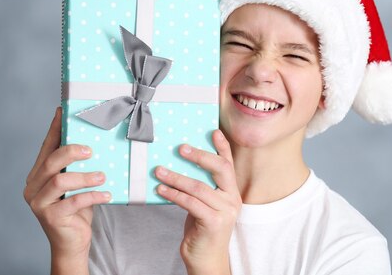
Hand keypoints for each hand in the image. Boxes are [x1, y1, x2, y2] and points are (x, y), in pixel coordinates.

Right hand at [23, 107, 110, 269]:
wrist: (72, 242)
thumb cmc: (77, 209)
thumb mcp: (77, 184)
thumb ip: (77, 166)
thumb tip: (95, 141)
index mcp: (38, 174)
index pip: (46, 147)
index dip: (55, 129)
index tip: (63, 111)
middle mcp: (33, 187)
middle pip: (50, 161)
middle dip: (71, 151)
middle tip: (91, 150)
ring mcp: (39, 203)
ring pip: (60, 181)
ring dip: (85, 176)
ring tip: (102, 176)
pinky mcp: (51, 218)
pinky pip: (73, 202)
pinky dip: (92, 196)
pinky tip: (106, 194)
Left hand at [155, 129, 240, 274]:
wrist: (206, 259)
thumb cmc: (202, 229)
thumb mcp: (204, 204)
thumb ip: (201, 187)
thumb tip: (180, 164)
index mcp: (231, 191)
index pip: (229, 164)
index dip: (222, 147)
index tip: (213, 131)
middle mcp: (232, 198)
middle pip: (220, 169)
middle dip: (200, 156)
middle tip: (181, 148)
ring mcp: (225, 211)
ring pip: (199, 186)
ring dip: (176, 177)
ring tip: (159, 171)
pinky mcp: (214, 222)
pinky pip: (190, 203)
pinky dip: (174, 194)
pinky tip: (161, 189)